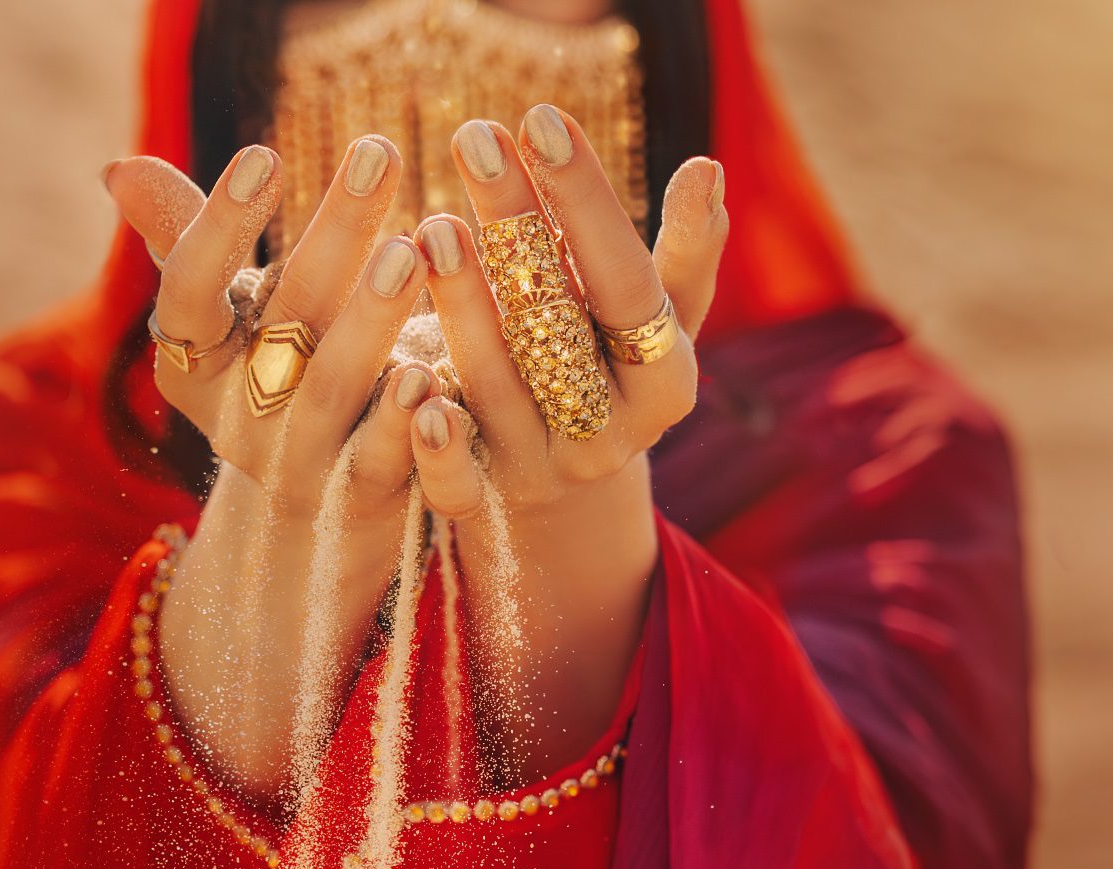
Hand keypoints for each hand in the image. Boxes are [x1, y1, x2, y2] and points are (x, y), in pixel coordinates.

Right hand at [104, 138, 429, 522]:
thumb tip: (119, 168)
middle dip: (332, 234)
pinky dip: (406, 422)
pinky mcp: (362, 499)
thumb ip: (183, 241)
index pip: (188, 293)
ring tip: (409, 252)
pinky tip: (436, 373)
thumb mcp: (229, 317)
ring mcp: (299, 462)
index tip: (262, 155)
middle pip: (284, 319)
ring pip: (334, 389)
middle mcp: (238, 417)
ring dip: (370, 321)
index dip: (219, 228)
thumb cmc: (277, 373)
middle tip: (377, 153)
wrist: (317, 514)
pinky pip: (383, 461)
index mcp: (193, 365)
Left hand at [405, 107, 727, 778]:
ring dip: (462, 307)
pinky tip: (406, 376)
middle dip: (516, 226)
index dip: (586, 204)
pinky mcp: (483, 505)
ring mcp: (543, 471)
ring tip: (432, 224)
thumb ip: (683, 255)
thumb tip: (706, 169)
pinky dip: (432, 439)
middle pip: (558, 324)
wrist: (566, 489)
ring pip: (497, 390)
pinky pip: (455, 483)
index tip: (542, 119)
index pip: (627, 283)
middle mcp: (610, 433)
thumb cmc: (610, 367)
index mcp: (664, 380)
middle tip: (474, 137)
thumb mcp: (657, 321)